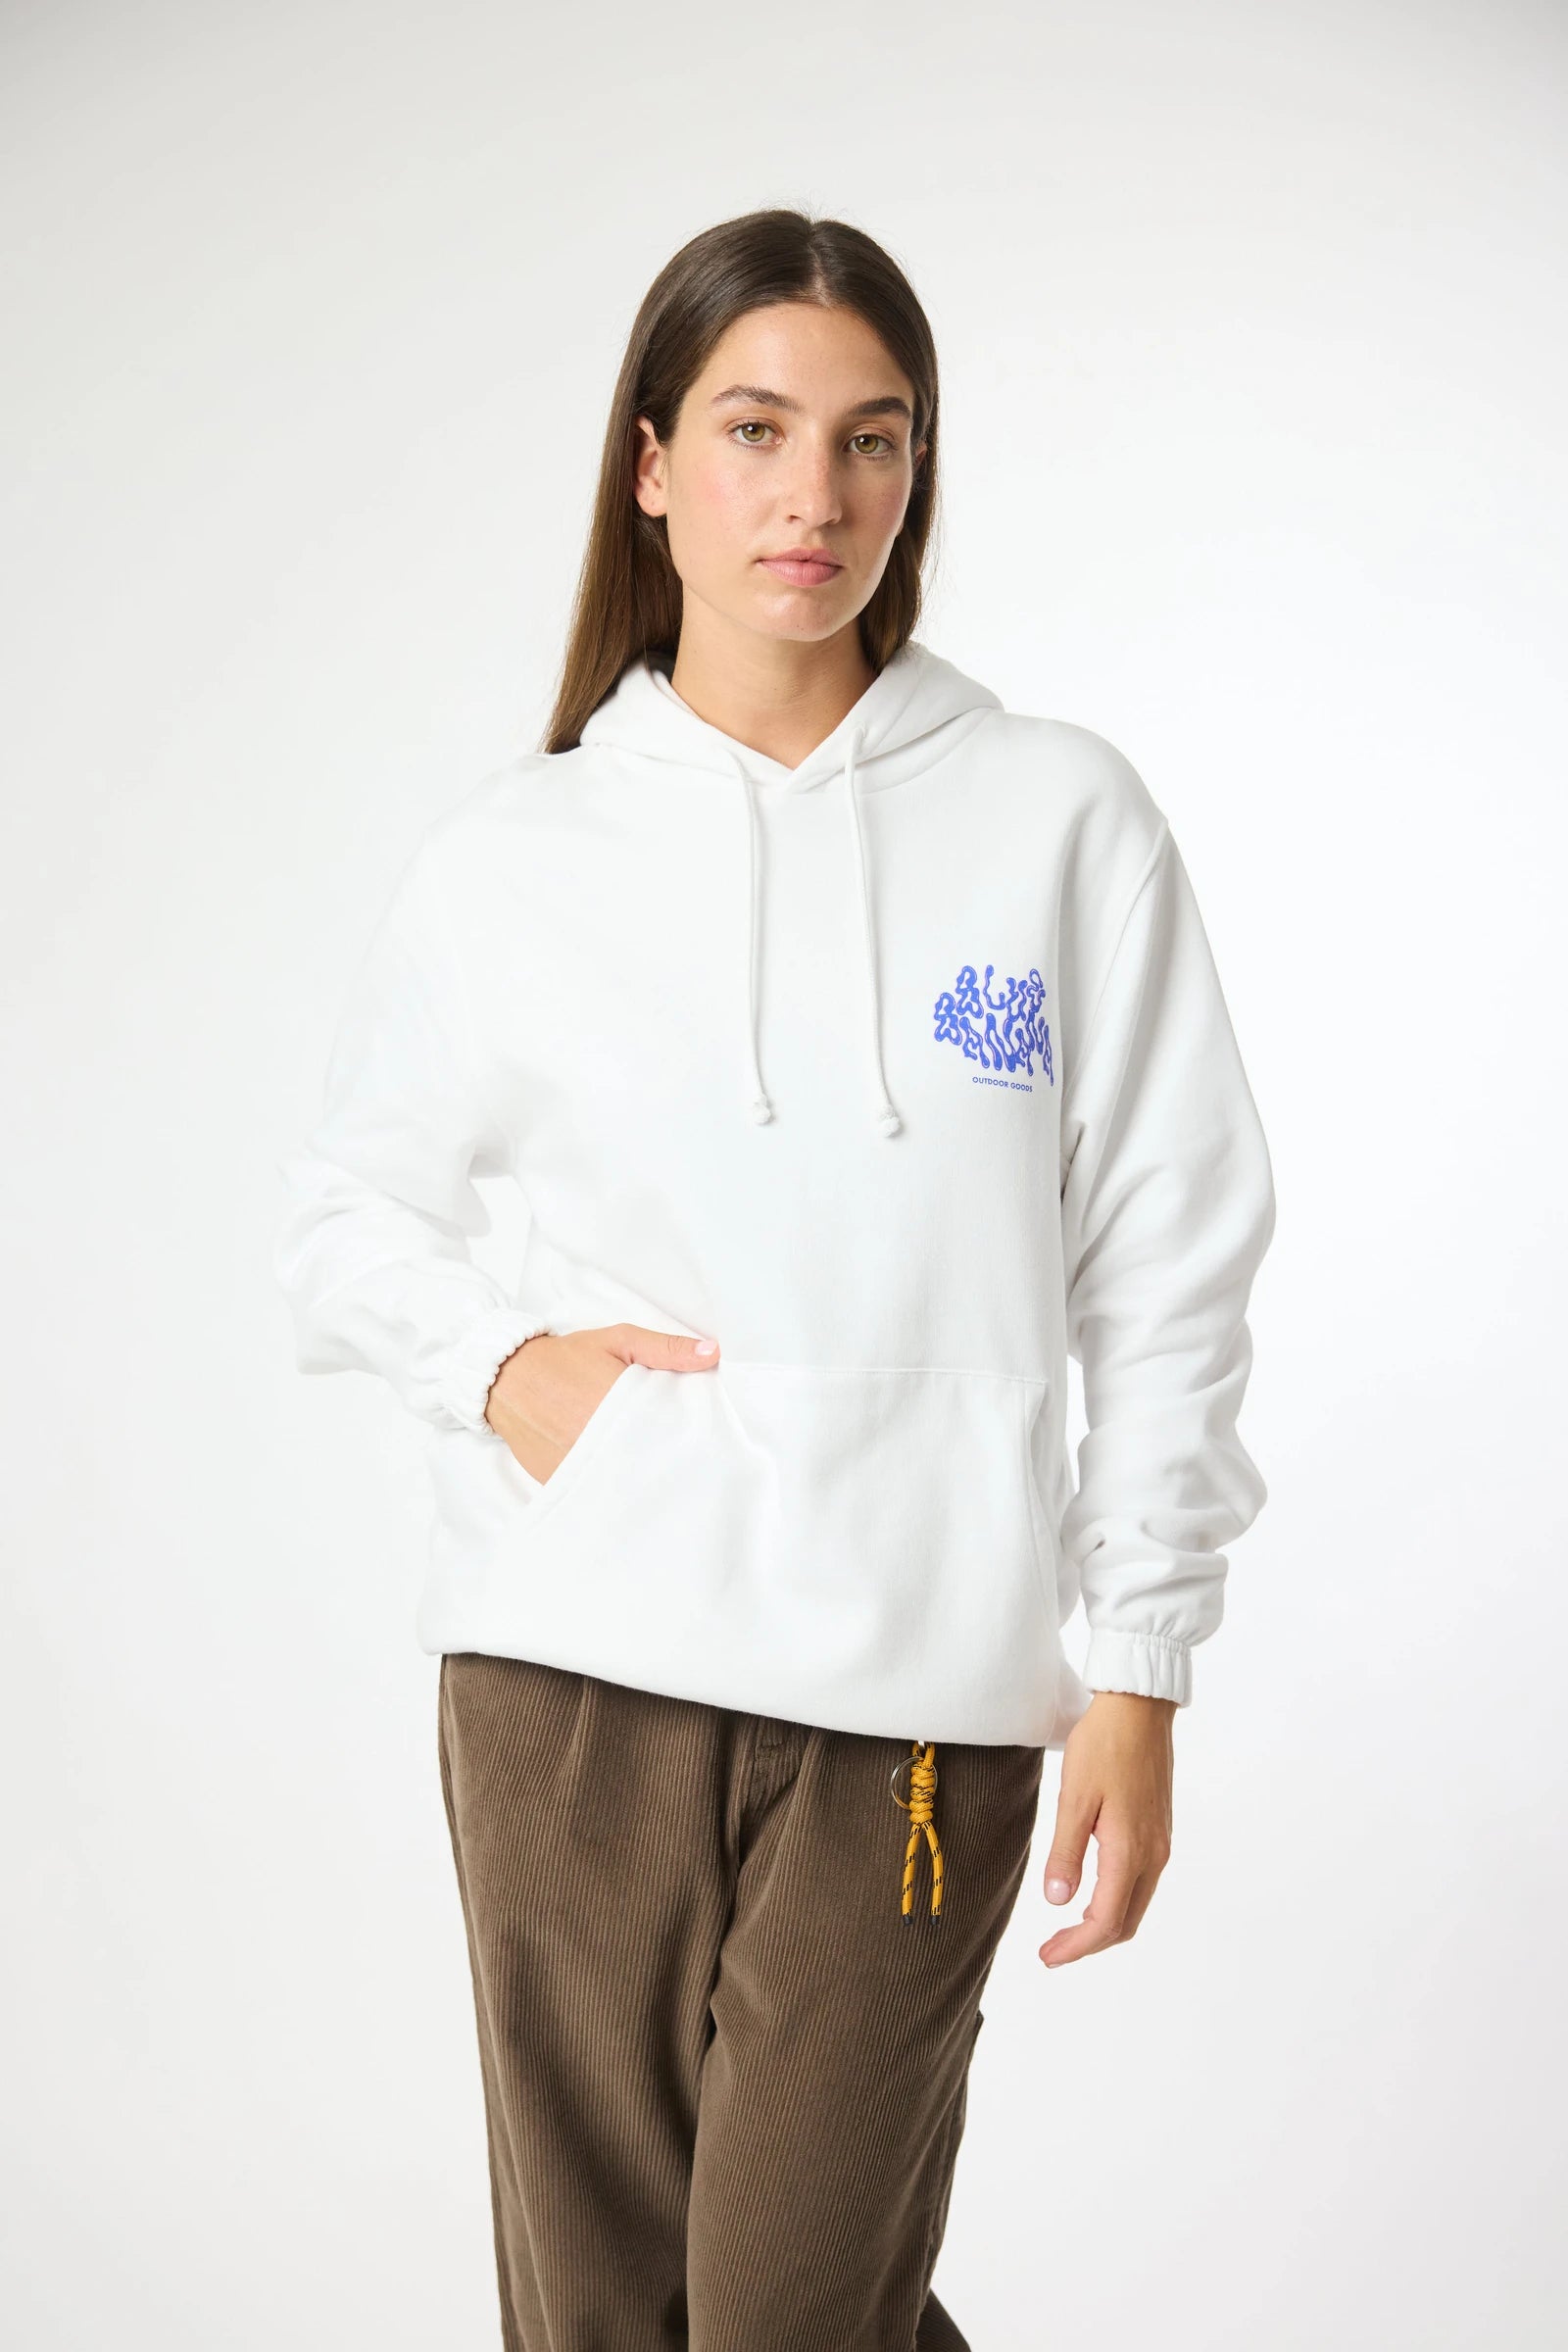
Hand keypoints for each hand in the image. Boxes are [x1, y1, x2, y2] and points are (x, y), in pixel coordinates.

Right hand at [482, 1321, 719, 1483]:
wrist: (508, 1379)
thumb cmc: (567, 1358)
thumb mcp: (619, 1340)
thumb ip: (666, 1348)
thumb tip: (712, 1354)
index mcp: (616, 1406)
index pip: (666, 1432)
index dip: (684, 1439)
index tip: (698, 1440)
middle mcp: (595, 1442)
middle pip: (647, 1463)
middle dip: (664, 1460)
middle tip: (682, 1460)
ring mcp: (576, 1466)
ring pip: (622, 1482)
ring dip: (638, 1477)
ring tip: (654, 1472)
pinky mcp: (560, 1482)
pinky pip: (594, 1490)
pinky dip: (609, 1486)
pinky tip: (622, 1480)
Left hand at [1037, 1690, 1175, 1967]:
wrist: (1139, 1708)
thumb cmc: (1103, 1745)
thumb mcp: (1074, 1798)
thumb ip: (1066, 1853)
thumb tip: (1058, 1901)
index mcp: (1130, 1850)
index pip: (1106, 1920)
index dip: (1077, 1946)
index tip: (1048, 1957)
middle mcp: (1153, 1854)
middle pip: (1126, 1921)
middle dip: (1089, 1943)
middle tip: (1052, 1951)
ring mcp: (1160, 1842)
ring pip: (1135, 1903)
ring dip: (1103, 1924)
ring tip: (1067, 1929)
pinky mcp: (1159, 1829)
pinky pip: (1141, 1881)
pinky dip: (1116, 1901)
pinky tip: (1092, 1894)